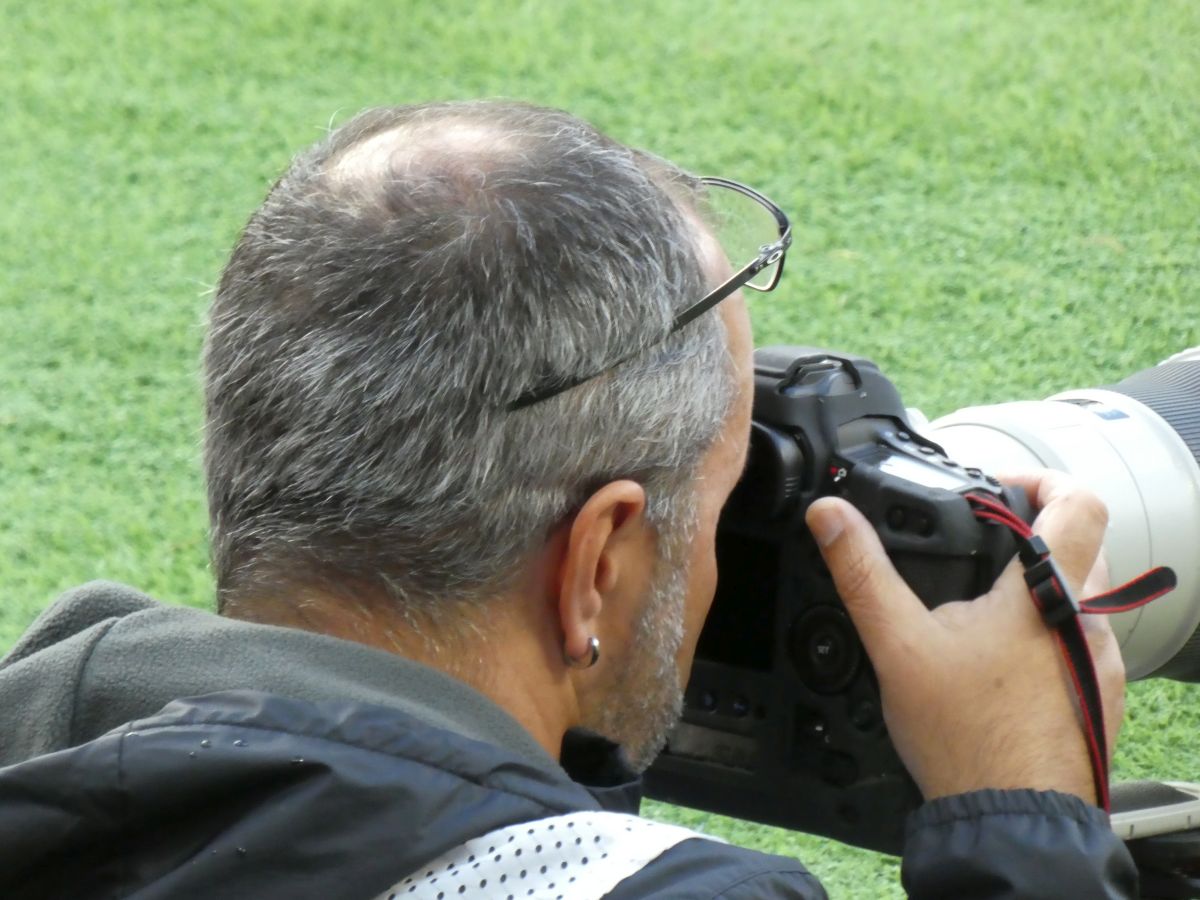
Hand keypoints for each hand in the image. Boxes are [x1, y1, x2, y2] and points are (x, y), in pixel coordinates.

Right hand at [805, 470, 1123, 804]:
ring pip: (1082, 598)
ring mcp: (1100, 664)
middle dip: (1032, 536)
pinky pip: (1081, 644)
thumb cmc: (966, 738)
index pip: (1080, 504)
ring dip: (1039, 589)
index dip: (1044, 480)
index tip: (1003, 489)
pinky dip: (1046, 636)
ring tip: (982, 610)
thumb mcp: (898, 644)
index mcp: (1047, 595)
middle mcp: (1087, 624)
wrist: (1009, 819)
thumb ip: (862, 572)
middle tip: (981, 546)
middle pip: (1082, 547)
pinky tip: (999, 664)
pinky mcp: (1097, 697)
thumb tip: (830, 515)